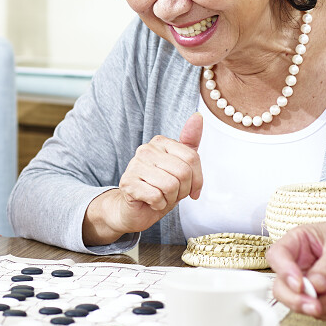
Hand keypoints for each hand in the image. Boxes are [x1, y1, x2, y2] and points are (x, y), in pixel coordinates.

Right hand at [86, 113, 202, 244]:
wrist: (136, 210)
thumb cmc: (160, 188)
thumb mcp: (181, 167)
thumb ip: (190, 143)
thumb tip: (198, 116)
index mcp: (160, 142)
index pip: (192, 157)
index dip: (197, 179)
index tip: (191, 189)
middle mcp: (146, 149)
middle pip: (183, 172)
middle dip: (183, 191)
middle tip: (172, 194)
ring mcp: (134, 165)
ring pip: (171, 186)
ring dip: (170, 199)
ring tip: (161, 197)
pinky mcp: (127, 183)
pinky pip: (157, 196)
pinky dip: (159, 205)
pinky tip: (151, 202)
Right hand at [267, 220, 325, 318]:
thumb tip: (313, 285)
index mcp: (300, 243)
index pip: (278, 256)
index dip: (283, 271)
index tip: (299, 284)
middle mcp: (302, 265)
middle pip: (282, 287)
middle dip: (296, 300)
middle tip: (314, 306)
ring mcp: (315, 285)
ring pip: (301, 304)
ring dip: (322, 309)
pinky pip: (323, 314)